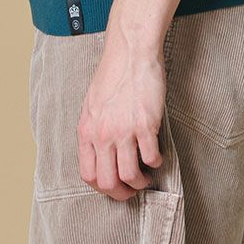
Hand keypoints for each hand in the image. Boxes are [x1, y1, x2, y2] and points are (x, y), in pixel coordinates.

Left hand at [76, 35, 165, 200]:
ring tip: (146, 176)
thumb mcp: (93, 103)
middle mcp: (102, 134)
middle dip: (122, 193)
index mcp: (86, 129)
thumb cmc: (114, 73)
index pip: (88, 174)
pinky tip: (157, 156)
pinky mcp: (145, 125)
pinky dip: (156, 163)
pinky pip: (151, 157)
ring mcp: (123, 131)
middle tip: (132, 189)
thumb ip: (95, 128)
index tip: (114, 186)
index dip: (102, 187)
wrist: (130, 51)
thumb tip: (102, 152)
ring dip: (140, 182)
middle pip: (108, 182)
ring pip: (130, 175)